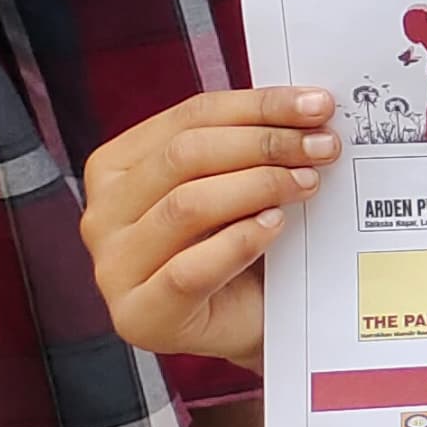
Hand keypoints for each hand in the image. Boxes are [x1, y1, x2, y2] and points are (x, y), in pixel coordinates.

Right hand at [80, 88, 342, 371]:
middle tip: (323, 146)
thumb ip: (252, 143)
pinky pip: (188, 269)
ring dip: (259, 186)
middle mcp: (103, 213)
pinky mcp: (138, 315)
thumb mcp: (241, 181)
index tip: (319, 104)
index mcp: (118, 167)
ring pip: (186, 205)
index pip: (190, 116)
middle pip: (185, 155)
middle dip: (265, 143)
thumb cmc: (248, 245)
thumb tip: (310, 105)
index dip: (259, 106)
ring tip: (308, 183)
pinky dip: (239, 241)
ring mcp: (112, 268)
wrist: (257, 322)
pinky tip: (275, 227)